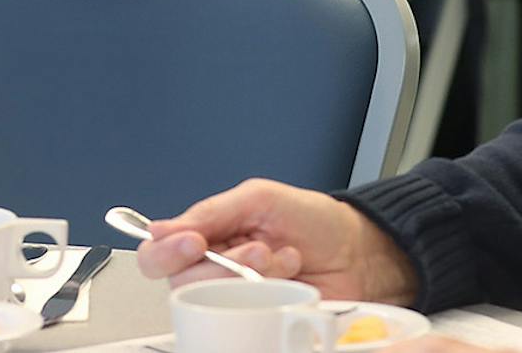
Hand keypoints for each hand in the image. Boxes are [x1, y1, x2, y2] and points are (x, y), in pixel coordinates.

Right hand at [137, 180, 419, 304]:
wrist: (361, 253)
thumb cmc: (315, 222)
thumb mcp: (261, 198)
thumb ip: (212, 211)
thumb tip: (161, 228)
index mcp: (209, 234)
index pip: (161, 252)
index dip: (166, 251)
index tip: (192, 242)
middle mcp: (216, 270)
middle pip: (182, 282)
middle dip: (221, 265)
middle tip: (256, 250)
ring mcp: (237, 299)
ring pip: (213, 303)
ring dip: (251, 278)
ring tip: (283, 258)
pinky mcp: (257, 322)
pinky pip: (242, 323)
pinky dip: (267, 300)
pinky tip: (289, 280)